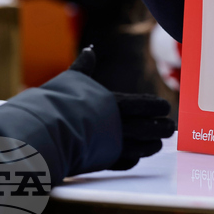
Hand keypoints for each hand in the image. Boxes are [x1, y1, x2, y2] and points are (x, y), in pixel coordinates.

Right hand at [69, 47, 174, 169]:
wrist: (43, 133)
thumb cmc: (57, 103)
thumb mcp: (72, 80)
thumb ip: (84, 66)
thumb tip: (89, 50)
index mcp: (115, 104)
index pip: (146, 105)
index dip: (158, 106)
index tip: (165, 107)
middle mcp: (118, 126)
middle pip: (150, 128)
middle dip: (162, 127)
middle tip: (170, 127)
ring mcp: (112, 146)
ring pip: (142, 148)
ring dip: (152, 145)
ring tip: (158, 143)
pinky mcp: (103, 162)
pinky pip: (126, 163)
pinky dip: (133, 159)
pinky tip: (137, 157)